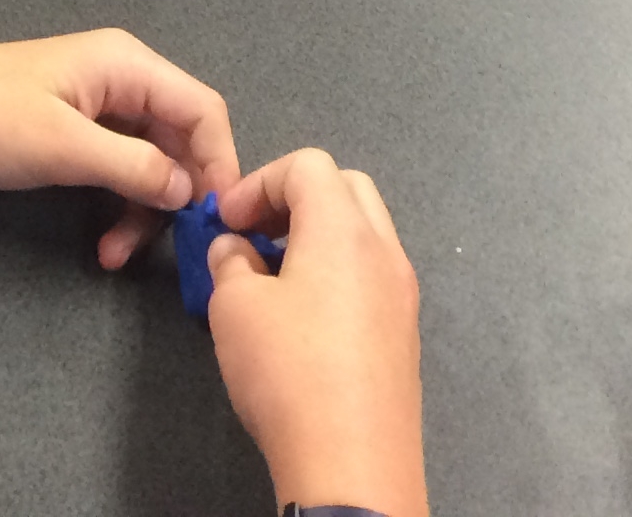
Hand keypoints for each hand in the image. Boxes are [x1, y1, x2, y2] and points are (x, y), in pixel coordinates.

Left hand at [0, 29, 238, 269]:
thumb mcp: (62, 146)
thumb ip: (133, 167)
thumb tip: (189, 190)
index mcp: (124, 65)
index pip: (202, 110)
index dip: (218, 163)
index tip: (215, 220)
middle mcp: (117, 81)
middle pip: (179, 140)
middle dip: (177, 195)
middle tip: (168, 249)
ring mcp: (92, 110)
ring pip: (148, 164)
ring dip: (142, 210)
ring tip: (116, 254)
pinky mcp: (68, 137)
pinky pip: (115, 172)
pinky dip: (117, 206)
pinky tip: (104, 243)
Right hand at [202, 150, 426, 516]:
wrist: (354, 466)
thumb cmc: (289, 373)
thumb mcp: (234, 309)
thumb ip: (229, 263)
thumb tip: (235, 250)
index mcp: (344, 229)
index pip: (306, 165)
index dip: (258, 182)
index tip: (226, 221)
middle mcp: (384, 251)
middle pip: (345, 187)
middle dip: (294, 199)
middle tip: (254, 235)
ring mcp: (402, 295)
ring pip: (364, 234)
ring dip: (317, 237)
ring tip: (273, 277)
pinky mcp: (404, 336)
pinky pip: (372, 277)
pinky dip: (337, 273)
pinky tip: (303, 318)